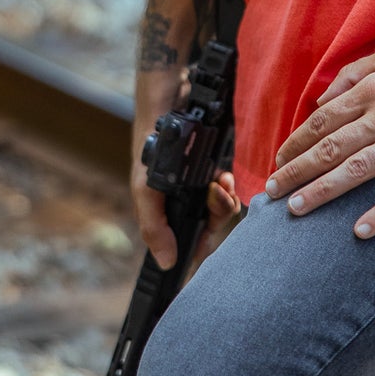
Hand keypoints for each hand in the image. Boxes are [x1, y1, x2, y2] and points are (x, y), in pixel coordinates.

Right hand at [131, 157, 241, 272]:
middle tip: (216, 196)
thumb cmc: (151, 155)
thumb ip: (154, 227)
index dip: (199, 248)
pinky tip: (223, 177)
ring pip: (221, 209)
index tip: (208, 243)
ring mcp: (201, 190)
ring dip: (224, 199)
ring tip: (220, 183)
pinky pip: (228, 191)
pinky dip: (228, 186)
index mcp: (167, 215)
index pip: (187, 243)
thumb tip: (166, 263)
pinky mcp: (215, 175)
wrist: (170, 111)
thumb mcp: (145, 192)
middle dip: (217, 214)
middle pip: (209, 226)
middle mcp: (185, 206)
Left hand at [265, 38, 374, 237]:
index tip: (279, 160)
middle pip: (331, 149)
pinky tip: (360, 231)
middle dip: (297, 172)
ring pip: (357, 171)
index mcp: (372, 91)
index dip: (296, 143)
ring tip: (297, 208)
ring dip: (323, 191)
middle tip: (271, 192)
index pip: (322, 122)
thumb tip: (321, 103)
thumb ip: (352, 77)